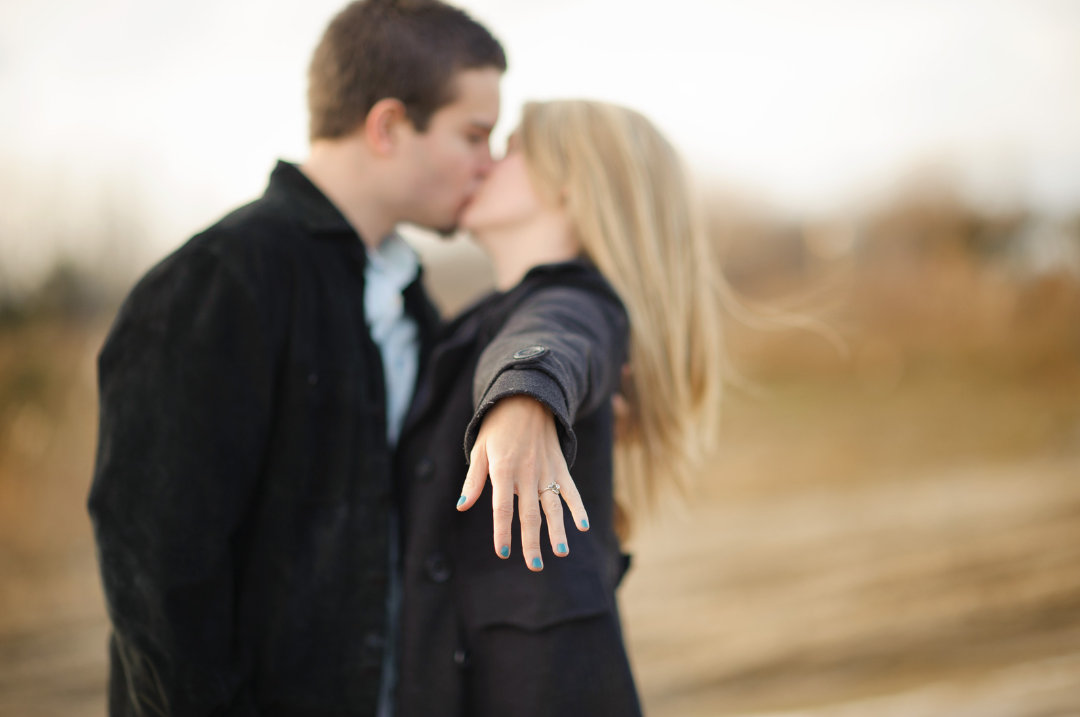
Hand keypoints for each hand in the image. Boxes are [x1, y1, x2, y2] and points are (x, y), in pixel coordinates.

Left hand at [457, 394, 588, 570]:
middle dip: (532, 542)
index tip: (504, 553)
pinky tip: (583, 526)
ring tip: (561, 553)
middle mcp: (527, 473)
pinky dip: (578, 508)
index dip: (503, 532)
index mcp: (504, 470)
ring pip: (554, 506)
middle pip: (530, 514)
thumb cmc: (497, 427)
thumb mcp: (480, 449)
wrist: (526, 399)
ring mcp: (547, 471)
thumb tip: (462, 506)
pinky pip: (571, 490)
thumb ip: (474, 479)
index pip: (502, 508)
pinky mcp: (560, 467)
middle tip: (534, 566)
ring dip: (558, 531)